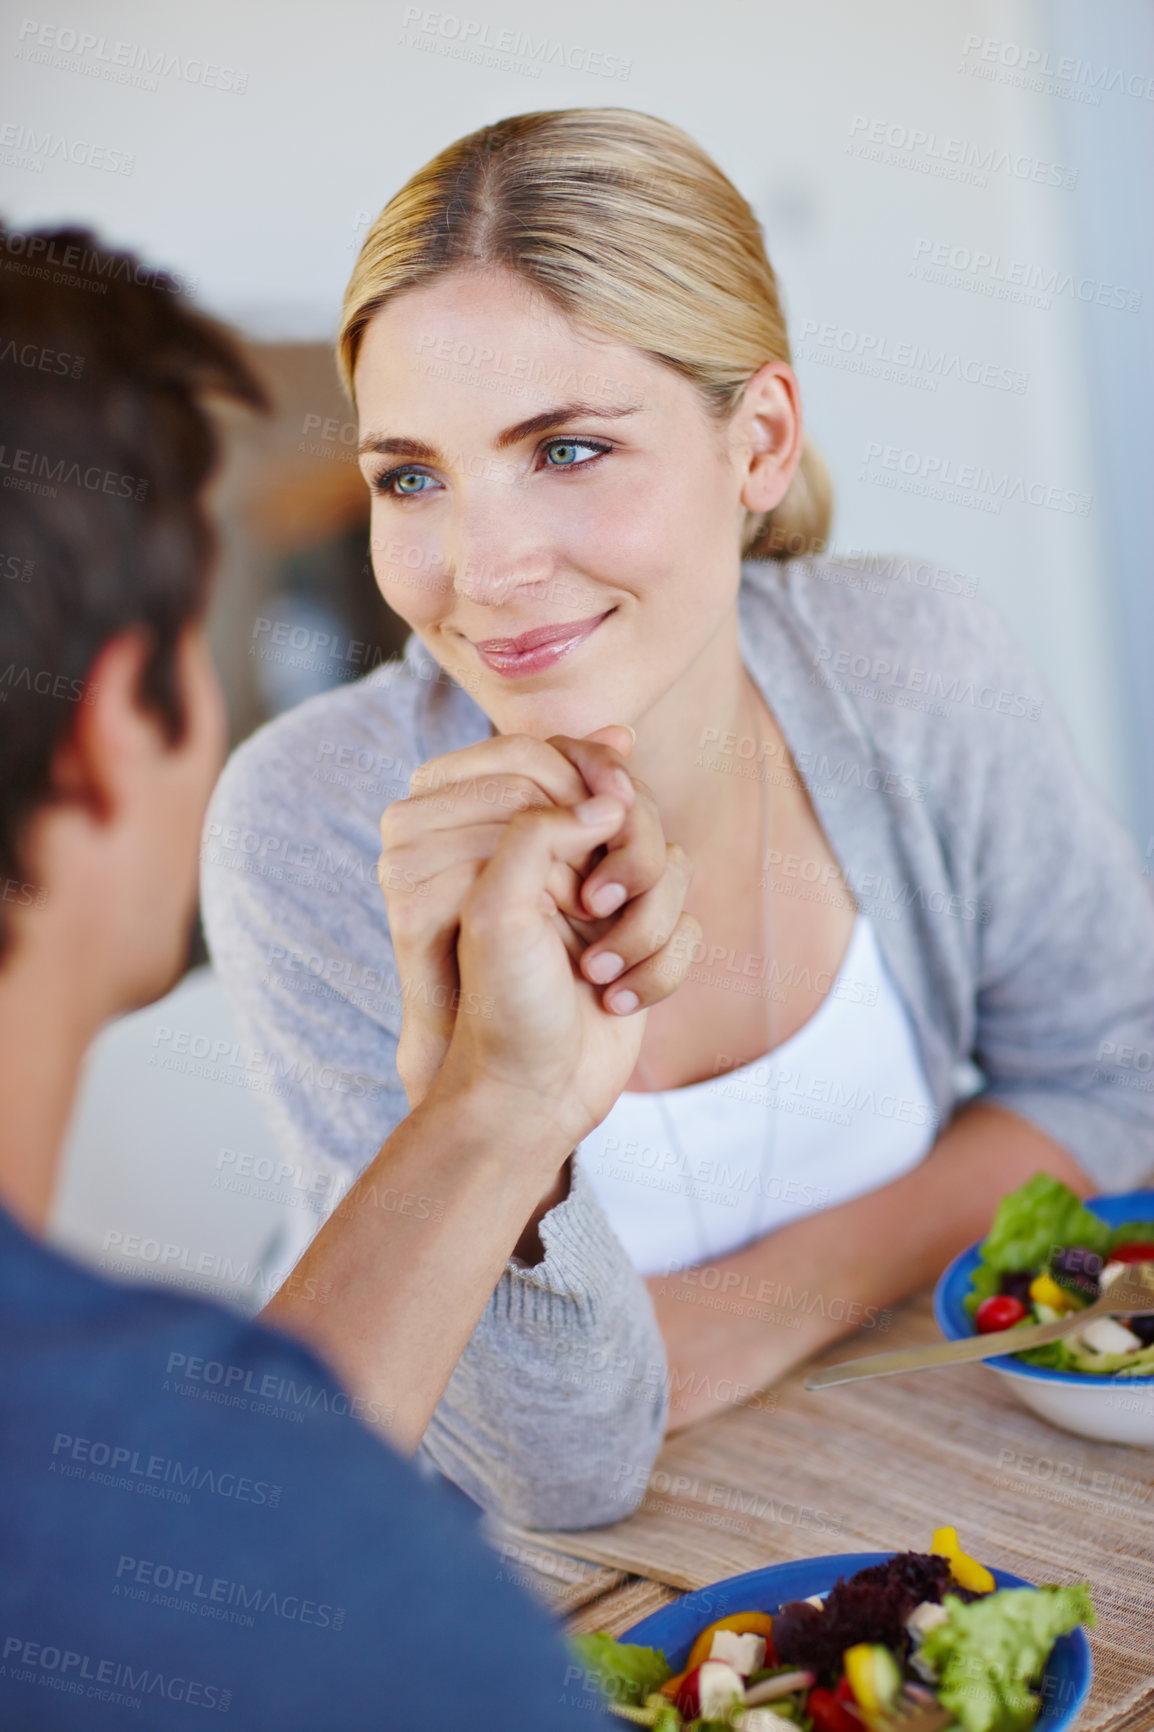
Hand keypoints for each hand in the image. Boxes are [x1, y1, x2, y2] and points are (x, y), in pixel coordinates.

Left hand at [433, 795, 700, 1157]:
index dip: (601, 791)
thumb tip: (610, 803)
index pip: (582, 774)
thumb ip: (538, 834)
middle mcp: (568, 867)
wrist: (528, 1096)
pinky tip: (616, 1003)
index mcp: (521, 843)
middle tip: (589, 909)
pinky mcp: (646, 947)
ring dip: (645, 930)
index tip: (600, 831)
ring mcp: (610, 907)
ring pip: (676, 872)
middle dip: (631, 867)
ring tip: (596, 975)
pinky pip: (691, 929)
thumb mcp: (498, 910)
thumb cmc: (500, 1006)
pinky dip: (660, 971)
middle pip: (642, 816)